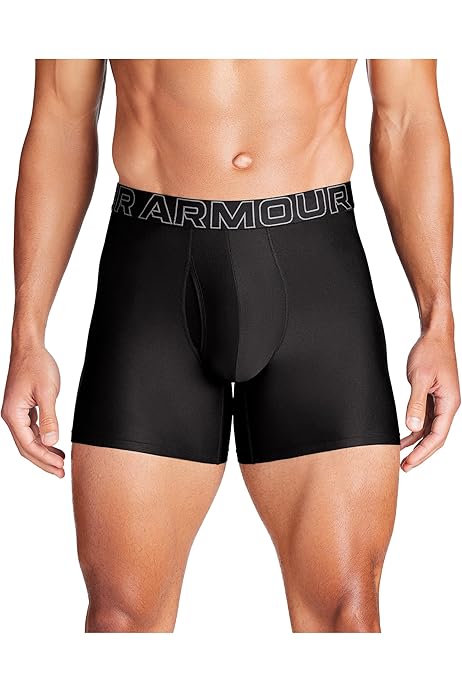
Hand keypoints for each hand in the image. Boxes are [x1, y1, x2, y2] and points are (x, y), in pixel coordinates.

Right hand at [1, 343, 64, 476]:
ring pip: (28, 440)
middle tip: (61, 473)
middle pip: (26, 447)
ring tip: (60, 463)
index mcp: (13, 414)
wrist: (29, 347)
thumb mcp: (47, 392)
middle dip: (43, 462)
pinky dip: (42, 439)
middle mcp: (11, 416)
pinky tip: (53, 444)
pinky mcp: (23, 408)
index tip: (61, 468)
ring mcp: (16, 412)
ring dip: (43, 452)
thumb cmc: (37, 365)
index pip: (29, 445)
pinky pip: (31, 430)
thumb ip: (50, 418)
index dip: (45, 459)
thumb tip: (51, 442)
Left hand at [400, 331, 459, 471]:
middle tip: (404, 467)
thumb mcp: (419, 377)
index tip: (409, 463)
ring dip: (416, 443)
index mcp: (449, 403)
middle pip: (435, 437)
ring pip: (430, 429)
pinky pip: (425, 418)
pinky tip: (403, 437)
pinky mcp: (433, 396)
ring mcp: (441, 401)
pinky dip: (415, 429)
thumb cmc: (430, 352)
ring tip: (401, 457)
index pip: (437, 436)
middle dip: (420, 453)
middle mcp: (448, 405)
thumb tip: (413, 427)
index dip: (423, 453)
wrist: (434, 335)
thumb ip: (416, 403)